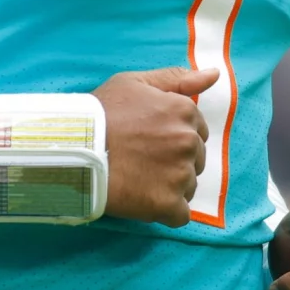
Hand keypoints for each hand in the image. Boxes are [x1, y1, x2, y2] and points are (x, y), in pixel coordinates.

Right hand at [91, 66, 217, 226]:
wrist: (74, 147)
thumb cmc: (101, 112)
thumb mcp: (135, 83)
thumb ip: (177, 79)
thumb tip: (215, 74)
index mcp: (184, 112)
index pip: (196, 131)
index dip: (172, 135)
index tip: (149, 139)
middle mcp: (188, 142)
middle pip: (194, 159)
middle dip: (173, 160)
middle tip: (141, 158)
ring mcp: (180, 174)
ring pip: (188, 186)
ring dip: (169, 185)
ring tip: (138, 177)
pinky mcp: (168, 204)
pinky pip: (180, 214)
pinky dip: (165, 210)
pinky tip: (142, 198)